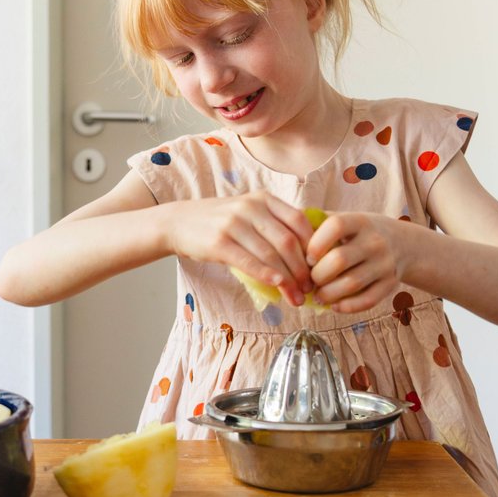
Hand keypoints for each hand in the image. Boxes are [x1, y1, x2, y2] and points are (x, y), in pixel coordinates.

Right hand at [163, 192, 315, 304]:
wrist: (178, 222)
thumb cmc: (219, 222)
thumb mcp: (249, 211)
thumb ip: (274, 224)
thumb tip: (307, 254)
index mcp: (264, 199)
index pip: (299, 221)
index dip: (313, 246)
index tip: (319, 267)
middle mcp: (251, 207)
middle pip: (288, 241)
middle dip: (303, 269)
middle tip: (310, 289)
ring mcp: (234, 223)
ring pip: (271, 254)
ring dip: (288, 280)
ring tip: (296, 298)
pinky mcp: (219, 242)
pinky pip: (249, 261)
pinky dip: (267, 275)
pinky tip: (278, 286)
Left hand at [305, 212, 402, 312]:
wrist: (402, 244)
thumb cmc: (358, 233)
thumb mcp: (343, 220)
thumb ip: (315, 224)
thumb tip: (281, 232)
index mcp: (360, 221)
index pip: (336, 226)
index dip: (315, 243)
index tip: (307, 257)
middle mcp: (375, 241)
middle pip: (340, 260)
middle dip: (318, 275)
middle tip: (309, 281)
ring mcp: (385, 263)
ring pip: (352, 283)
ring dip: (328, 294)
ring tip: (317, 296)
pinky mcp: (391, 284)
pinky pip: (367, 300)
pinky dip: (347, 307)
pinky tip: (334, 305)